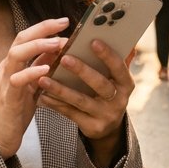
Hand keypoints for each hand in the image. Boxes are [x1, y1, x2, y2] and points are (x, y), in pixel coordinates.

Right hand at [0, 18, 68, 158]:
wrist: (0, 136)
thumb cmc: (17, 110)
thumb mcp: (33, 84)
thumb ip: (42, 66)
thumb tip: (59, 49)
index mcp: (14, 63)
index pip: (27, 36)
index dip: (44, 27)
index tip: (64, 20)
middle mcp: (7, 68)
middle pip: (21, 39)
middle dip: (42, 29)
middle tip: (62, 23)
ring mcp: (5, 81)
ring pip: (16, 55)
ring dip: (37, 46)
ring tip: (57, 43)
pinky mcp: (8, 98)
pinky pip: (17, 81)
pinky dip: (31, 72)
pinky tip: (46, 69)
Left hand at [36, 38, 133, 163]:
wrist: (108, 126)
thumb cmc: (108, 92)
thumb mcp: (116, 78)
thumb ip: (119, 60)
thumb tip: (126, 40)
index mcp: (126, 84)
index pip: (119, 67)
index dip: (107, 55)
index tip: (93, 41)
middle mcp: (118, 100)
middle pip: (100, 84)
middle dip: (81, 70)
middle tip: (64, 58)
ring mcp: (105, 116)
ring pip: (80, 100)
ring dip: (60, 89)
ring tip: (43, 78)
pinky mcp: (91, 127)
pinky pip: (70, 113)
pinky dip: (55, 103)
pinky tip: (42, 95)